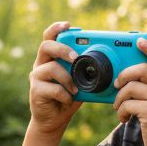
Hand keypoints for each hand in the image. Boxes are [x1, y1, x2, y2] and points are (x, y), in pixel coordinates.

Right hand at [27, 21, 82, 135]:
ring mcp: (36, 77)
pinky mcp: (35, 91)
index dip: (56, 29)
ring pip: (51, 68)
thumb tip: (111, 64)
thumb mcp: (81, 82)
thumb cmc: (68, 97)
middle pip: (46, 46)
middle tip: (76, 57)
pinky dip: (65, 95)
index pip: (50, 37)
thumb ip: (87, 71)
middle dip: (63, 49)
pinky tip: (68, 99)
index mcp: (51, 58)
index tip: (68, 25)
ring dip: (68, 78)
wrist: (54, 120)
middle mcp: (41, 64)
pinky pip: (53, 88)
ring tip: (76, 89)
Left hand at [112, 36, 146, 145]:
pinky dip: (121, 111)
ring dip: (119, 98)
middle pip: (141, 69)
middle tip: (117, 84)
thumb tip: (128, 78)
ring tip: (119, 108)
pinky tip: (124, 118)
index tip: (138, 42)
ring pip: (130, 87)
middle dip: (124, 75)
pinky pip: (127, 104)